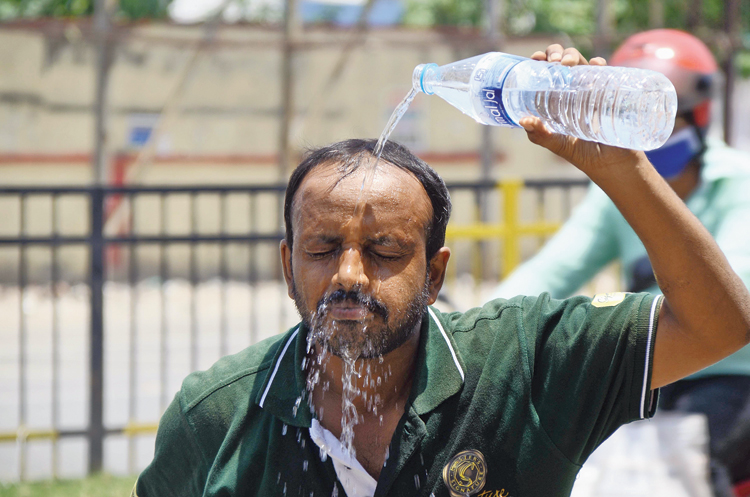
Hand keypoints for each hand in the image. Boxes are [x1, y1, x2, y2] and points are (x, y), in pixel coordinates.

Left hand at [522, 45, 646, 179]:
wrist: (612, 164)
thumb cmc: (583, 155)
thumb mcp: (557, 144)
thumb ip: (540, 135)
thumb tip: (524, 120)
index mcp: (555, 100)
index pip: (545, 74)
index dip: (539, 61)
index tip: (535, 59)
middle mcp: (572, 91)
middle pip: (562, 62)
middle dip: (556, 53)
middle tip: (553, 63)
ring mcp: (591, 90)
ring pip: (581, 62)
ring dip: (572, 56)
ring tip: (567, 64)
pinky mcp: (609, 93)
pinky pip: (604, 72)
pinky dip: (598, 64)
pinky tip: (595, 64)